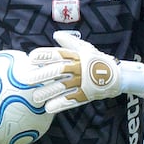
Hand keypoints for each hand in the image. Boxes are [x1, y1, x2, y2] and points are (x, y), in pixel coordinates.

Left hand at [27, 31, 143, 113]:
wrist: (116, 75)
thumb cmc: (97, 60)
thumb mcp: (85, 48)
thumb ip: (69, 42)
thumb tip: (56, 35)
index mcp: (76, 56)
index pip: (58, 54)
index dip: (44, 55)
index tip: (31, 58)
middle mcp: (78, 68)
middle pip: (58, 70)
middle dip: (42, 74)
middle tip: (27, 79)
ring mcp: (82, 82)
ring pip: (63, 87)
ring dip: (48, 92)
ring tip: (35, 97)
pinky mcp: (85, 94)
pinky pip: (71, 100)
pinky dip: (60, 104)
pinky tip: (49, 108)